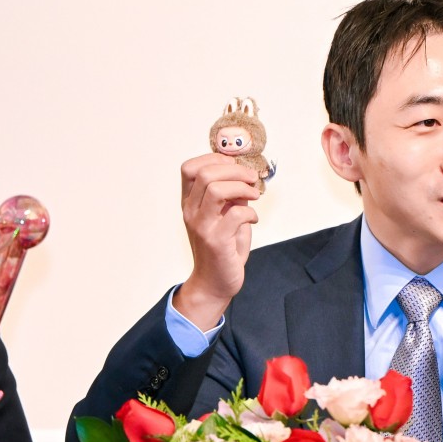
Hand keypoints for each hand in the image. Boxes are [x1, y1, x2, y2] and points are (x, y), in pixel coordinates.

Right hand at [173, 153, 260, 328]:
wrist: (214, 282)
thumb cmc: (222, 247)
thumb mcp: (223, 215)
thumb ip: (231, 195)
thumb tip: (246, 174)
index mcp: (189, 202)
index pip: (189, 168)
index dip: (214, 159)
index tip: (235, 165)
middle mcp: (190, 211)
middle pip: (206, 174)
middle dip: (235, 170)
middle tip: (252, 178)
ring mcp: (201, 226)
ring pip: (216, 190)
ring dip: (242, 187)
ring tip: (254, 195)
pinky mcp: (216, 241)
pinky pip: (235, 215)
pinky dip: (250, 212)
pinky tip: (253, 219)